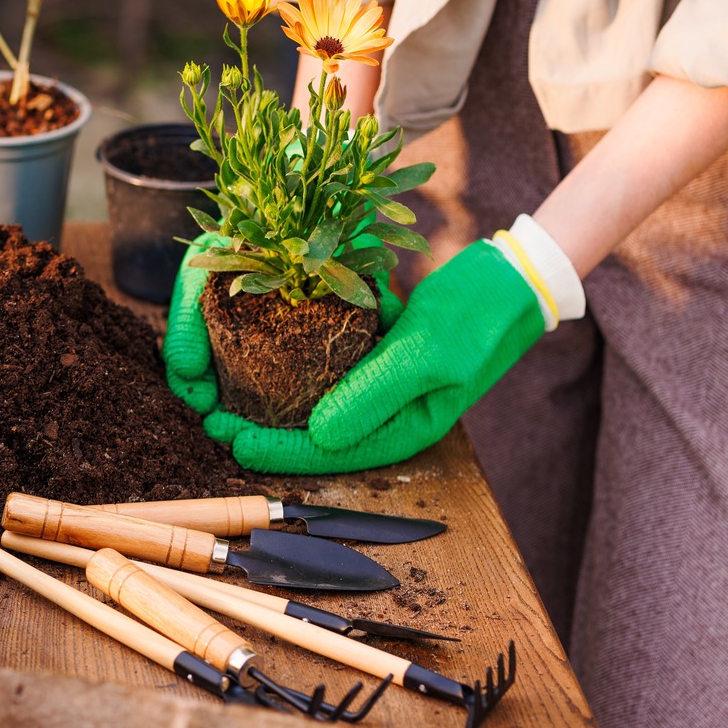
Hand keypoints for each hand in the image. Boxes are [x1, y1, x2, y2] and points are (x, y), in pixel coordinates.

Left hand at [164, 240, 544, 472]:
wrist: (515, 275)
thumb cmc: (479, 315)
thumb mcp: (426, 351)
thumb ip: (373, 391)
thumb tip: (316, 433)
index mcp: (405, 429)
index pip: (329, 452)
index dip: (277, 449)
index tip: (230, 438)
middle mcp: (388, 415)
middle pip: (315, 433)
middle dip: (263, 428)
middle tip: (211, 418)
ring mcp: (381, 385)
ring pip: (315, 400)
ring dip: (270, 397)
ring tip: (222, 391)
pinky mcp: (376, 355)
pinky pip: (327, 367)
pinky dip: (293, 362)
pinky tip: (257, 350)